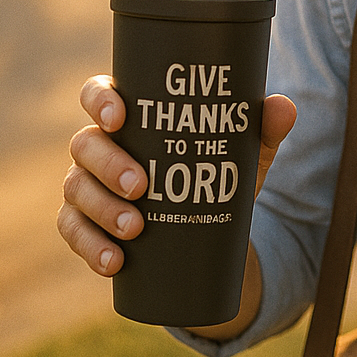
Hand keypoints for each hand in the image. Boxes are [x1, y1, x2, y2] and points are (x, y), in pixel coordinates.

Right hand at [57, 73, 296, 275]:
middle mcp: (99, 145)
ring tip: (136, 229)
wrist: (209, 226)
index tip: (120, 118)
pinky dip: (90, 247)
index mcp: (128, 115)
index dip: (100, 101)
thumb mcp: (241, 152)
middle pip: (85, 145)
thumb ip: (262, 129)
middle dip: (109, 165)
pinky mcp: (85, 223)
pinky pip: (73, 232)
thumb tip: (284, 108)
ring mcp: (87, 184)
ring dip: (102, 209)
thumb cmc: (214, 169)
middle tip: (143, 186)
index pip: (98, 94)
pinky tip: (113, 262)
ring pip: (76, 189)